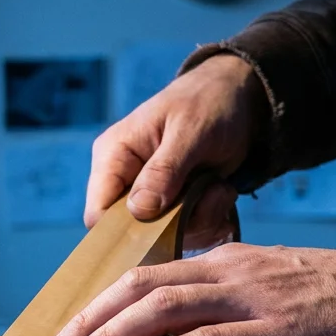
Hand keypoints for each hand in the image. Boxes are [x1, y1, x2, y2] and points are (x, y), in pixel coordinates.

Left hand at [40, 244, 335, 335]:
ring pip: (160, 310)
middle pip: (140, 287)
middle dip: (89, 320)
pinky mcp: (275, 335)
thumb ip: (237, 302)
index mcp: (231, 261)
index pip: (149, 275)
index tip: (71, 330)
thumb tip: (199, 334)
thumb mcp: (281, 292)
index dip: (103, 302)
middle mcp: (232, 272)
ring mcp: (252, 301)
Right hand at [87, 53, 267, 248]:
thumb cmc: (206, 103)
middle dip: (174, 225)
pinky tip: (221, 191)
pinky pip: (187, 233)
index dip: (122, 231)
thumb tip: (138, 210)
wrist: (237, 98)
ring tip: (218, 187)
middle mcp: (126, 181)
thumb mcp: (189, 131)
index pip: (98, 213)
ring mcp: (150, 197)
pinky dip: (210, 218)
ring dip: (200, 219)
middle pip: (133, 232)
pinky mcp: (174, 207)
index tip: (164, 225)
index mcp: (114, 155)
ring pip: (164, 237)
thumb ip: (163, 170)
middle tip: (208, 196)